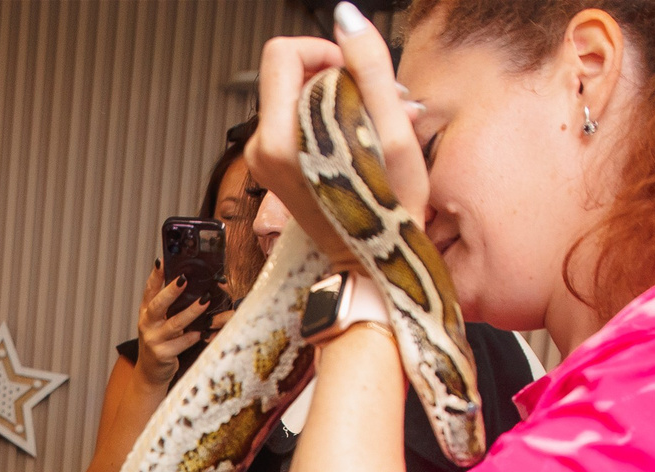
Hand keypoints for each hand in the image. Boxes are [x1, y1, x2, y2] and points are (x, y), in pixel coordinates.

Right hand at [134, 265, 210, 383]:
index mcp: (145, 312)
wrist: (150, 372)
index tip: (162, 261)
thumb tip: (185, 281)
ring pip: (175, 324)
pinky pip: (182, 343)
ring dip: (191, 312)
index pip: (149, 290)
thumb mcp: (157, 321)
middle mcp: (146, 324)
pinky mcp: (163, 354)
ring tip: (205, 301)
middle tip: (184, 279)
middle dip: (171, 291)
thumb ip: (166, 305)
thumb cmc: (159, 342)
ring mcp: (154, 340)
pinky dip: (195, 336)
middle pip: (158, 305)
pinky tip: (205, 330)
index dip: (155, 275)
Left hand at [247, 22, 424, 249]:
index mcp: (281, 138)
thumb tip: (346, 17)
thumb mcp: (393, 131)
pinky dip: (326, 118)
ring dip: (335, 97)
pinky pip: (294, 118)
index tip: (356, 74)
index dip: (325, 51)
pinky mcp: (270, 166)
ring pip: (294, 94)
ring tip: (372, 125)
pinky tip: (357, 139)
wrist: (370, 263)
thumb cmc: (388, 210)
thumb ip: (369, 66)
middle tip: (374, 101)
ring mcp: (262, 158)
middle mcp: (261, 147)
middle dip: (335, 75)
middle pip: (288, 71)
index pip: (283, 53)